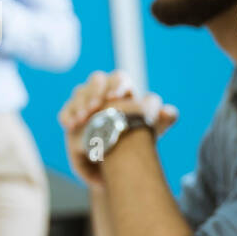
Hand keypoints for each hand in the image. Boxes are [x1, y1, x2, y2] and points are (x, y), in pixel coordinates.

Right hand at [57, 70, 177, 185]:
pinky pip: (66, 111)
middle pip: (96, 80)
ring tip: (82, 119)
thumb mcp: (150, 130)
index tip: (116, 96)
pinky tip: (71, 125)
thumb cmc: (135, 138)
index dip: (117, 85)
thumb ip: (160, 120)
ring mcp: (85, 102)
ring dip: (80, 104)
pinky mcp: (72, 116)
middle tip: (95, 107)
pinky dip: (68, 116)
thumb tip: (170, 112)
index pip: (119, 79)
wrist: (117, 157)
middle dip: (94, 91)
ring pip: (79, 93)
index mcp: (122, 90)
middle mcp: (102, 91)